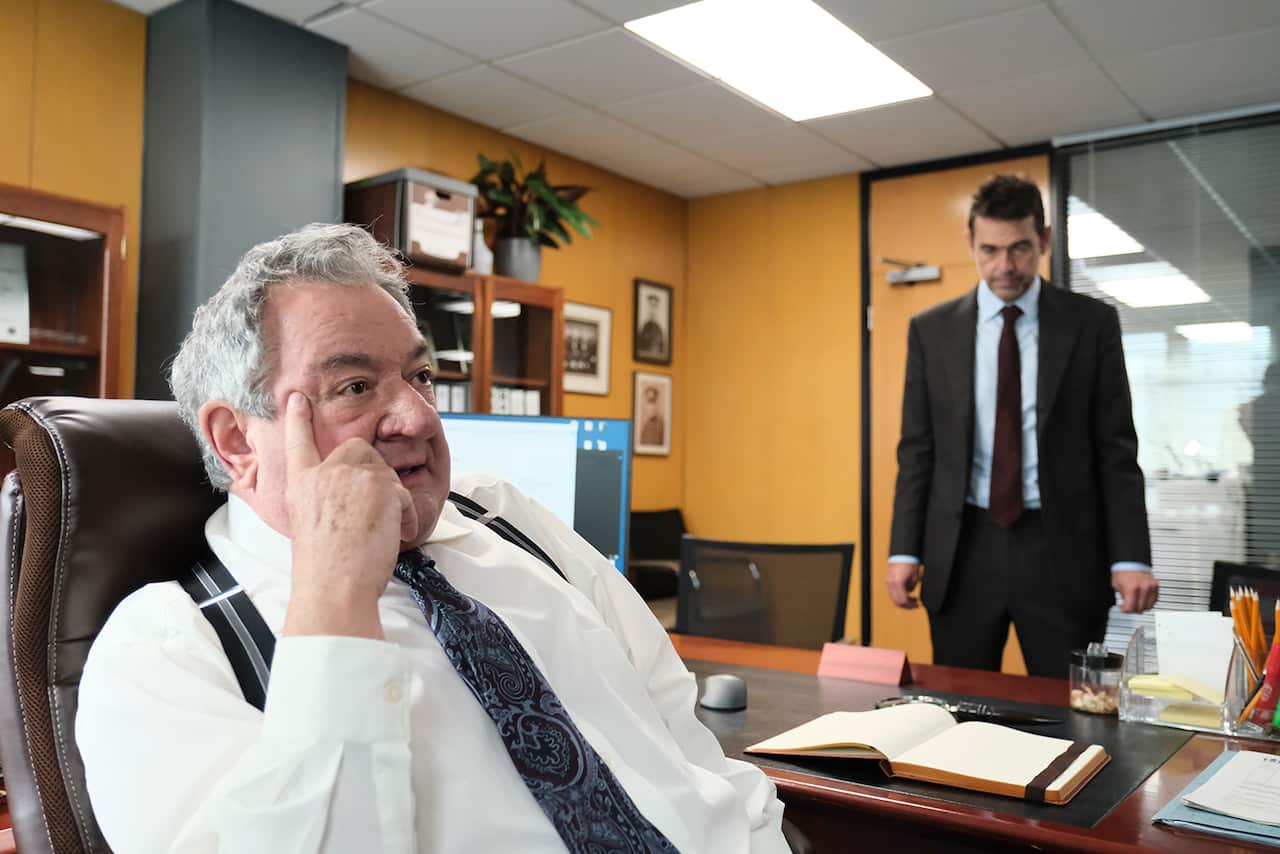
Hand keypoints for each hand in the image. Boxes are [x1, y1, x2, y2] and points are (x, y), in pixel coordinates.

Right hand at [281, 392, 417, 638]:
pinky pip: (404, 495)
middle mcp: (324, 474)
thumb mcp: (310, 525)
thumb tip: (346, 498)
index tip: (297, 398)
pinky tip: (395, 536)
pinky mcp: (381, 486)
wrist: (334, 586)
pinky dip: (407, 517)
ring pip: (386, 474)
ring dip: (392, 502)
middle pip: (359, 450)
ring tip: (382, 532)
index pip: (297, 443)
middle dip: (373, 473)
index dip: (299, 419)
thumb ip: (323, 501)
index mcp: (301, 485)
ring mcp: (352, 476)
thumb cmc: (324, 569)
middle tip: (373, 508)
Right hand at [886, 561, 921, 609]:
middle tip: (914, 604)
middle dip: (906, 605)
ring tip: (910, 600)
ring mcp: (888, 583)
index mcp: (898, 583)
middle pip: (897, 601)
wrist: (902, 556)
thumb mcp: (914, 578)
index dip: (911, 604)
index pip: (904, 599)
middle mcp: (891, 584)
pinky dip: (897, 597)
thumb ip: (911, 588)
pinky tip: (904, 595)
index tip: (917, 604)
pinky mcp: (887, 581)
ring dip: (902, 601)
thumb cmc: (909, 564)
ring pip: (893, 598)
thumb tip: (909, 594)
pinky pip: (891, 593)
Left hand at [1111, 570, 1158, 612]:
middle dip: (1133, 609)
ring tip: (1136, 603)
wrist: (1131, 561)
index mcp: (1132, 588)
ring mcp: (1151, 587)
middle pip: (1140, 609)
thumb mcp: (1116, 585)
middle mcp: (1143, 588)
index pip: (1130, 608)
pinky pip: (1154, 600)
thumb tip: (1126, 606)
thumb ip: (1122, 597)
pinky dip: (1149, 602)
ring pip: (1149, 606)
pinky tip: (1142, 599)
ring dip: (1142, 607)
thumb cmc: (1123, 571)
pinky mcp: (1156, 586)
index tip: (1123, 608)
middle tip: (1129, 607)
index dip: (1125, 610)